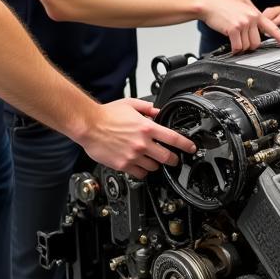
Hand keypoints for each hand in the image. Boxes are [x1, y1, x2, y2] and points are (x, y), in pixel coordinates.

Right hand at [79, 97, 194, 177]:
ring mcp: (133, 155)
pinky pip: (139, 174)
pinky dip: (143, 171)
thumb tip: (158, 111)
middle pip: (167, 157)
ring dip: (156, 164)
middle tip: (174, 159)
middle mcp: (142, 143)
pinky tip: (141, 166)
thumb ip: (147, 108)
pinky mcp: (123, 165)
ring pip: (154, 167)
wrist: (89, 125)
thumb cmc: (107, 114)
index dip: (186, 145)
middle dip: (173, 159)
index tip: (191, 148)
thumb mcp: (131, 104)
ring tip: (153, 159)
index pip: (173, 138)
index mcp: (146, 128)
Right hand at [199, 0, 279, 52]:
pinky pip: (238, 47)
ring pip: (247, 46)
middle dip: (249, 46)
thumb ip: (251, 21)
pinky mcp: (234, 29)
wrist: (209, 4)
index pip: (272, 27)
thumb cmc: (222, 9)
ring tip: (233, 39)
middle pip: (257, 43)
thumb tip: (254, 36)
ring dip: (240, 48)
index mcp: (255, 14)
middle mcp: (252, 18)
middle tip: (240, 42)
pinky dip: (234, 50)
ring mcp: (244, 23)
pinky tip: (231, 45)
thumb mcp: (241, 11)